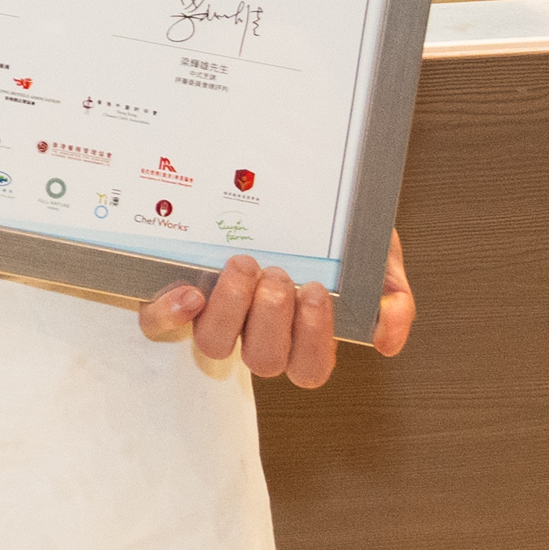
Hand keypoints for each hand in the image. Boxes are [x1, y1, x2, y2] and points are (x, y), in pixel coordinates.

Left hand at [139, 231, 413, 388]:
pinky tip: (188, 291)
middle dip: (273, 318)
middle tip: (280, 275)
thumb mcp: (373, 254)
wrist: (284, 180)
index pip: (309, 368)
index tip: (315, 292)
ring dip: (232, 308)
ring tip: (245, 265)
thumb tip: (385, 341)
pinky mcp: (174, 295)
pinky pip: (158, 324)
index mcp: (302, 330)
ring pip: (215, 344)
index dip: (312, 341)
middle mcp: (256, 329)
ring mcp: (215, 314)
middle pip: (263, 360)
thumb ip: (390, 296)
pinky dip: (169, 314)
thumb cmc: (328, 229)